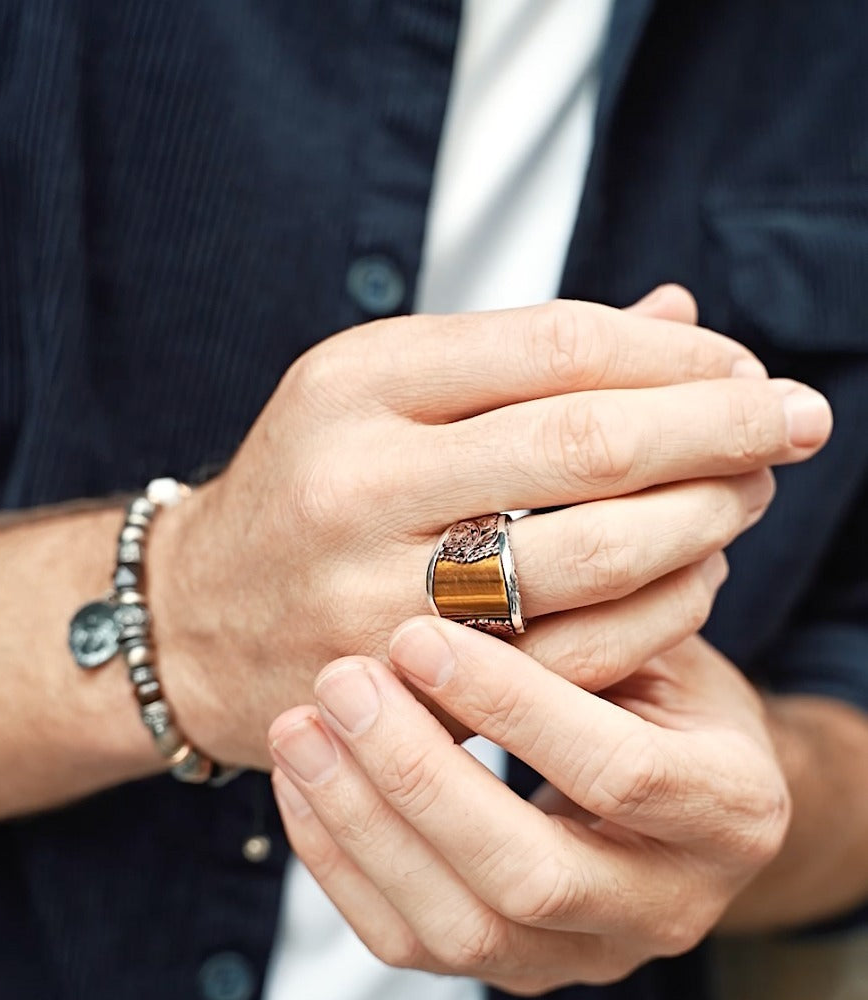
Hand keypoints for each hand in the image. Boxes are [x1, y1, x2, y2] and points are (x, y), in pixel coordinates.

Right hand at [151, 288, 830, 766]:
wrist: (199, 617)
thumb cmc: (310, 481)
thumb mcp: (383, 389)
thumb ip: (522, 354)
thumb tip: (679, 313)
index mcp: (357, 380)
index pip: (556, 345)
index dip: (675, 356)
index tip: (745, 365)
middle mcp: (359, 480)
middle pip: (588, 445)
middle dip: (723, 427)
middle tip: (800, 419)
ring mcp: (378, 594)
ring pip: (595, 554)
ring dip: (707, 517)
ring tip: (752, 491)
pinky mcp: (409, 686)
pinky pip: (577, 649)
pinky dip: (663, 608)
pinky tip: (698, 573)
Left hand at [268, 624, 788, 993]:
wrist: (684, 779)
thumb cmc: (667, 688)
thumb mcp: (654, 644)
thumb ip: (584, 634)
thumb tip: (460, 593)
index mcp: (733, 808)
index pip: (620, 773)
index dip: (514, 706)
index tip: (418, 637)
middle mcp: (671, 907)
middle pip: (530, 877)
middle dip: (420, 777)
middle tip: (343, 682)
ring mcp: (588, 956)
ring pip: (460, 930)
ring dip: (362, 825)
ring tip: (300, 729)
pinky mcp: (515, 971)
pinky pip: (410, 944)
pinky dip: (342, 864)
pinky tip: (303, 782)